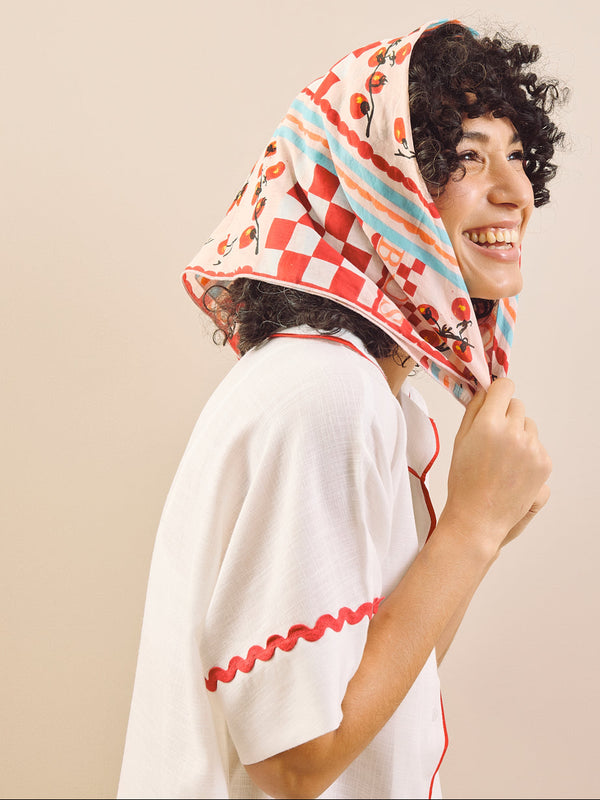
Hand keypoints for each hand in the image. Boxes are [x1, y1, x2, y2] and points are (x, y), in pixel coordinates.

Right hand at [441, 378, 551, 557]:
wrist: (479, 517)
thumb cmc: (464, 481)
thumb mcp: (459, 440)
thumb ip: (473, 410)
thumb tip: (485, 390)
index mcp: (489, 423)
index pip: (504, 386)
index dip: (498, 391)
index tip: (494, 398)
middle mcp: (514, 432)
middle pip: (517, 405)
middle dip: (506, 414)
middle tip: (493, 436)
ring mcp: (532, 448)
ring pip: (529, 425)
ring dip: (518, 433)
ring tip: (502, 457)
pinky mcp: (544, 463)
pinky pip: (537, 445)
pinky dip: (527, 452)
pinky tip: (512, 468)